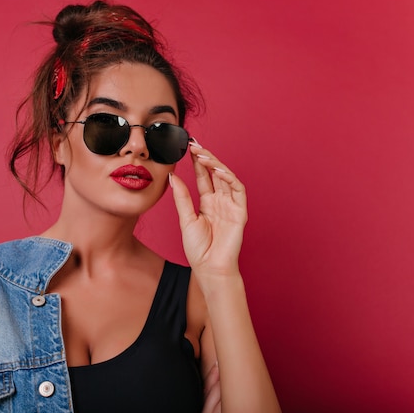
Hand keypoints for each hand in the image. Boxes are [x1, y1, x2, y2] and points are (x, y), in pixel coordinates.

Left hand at [170, 141, 247, 275]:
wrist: (210, 268)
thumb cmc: (198, 249)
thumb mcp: (186, 219)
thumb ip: (182, 197)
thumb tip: (173, 177)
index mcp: (207, 203)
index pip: (203, 177)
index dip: (196, 162)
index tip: (187, 147)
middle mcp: (220, 201)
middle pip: (214, 173)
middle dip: (205, 157)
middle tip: (194, 144)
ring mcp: (231, 205)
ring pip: (226, 177)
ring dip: (215, 164)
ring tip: (202, 154)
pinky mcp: (240, 211)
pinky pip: (238, 190)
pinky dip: (229, 178)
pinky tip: (218, 170)